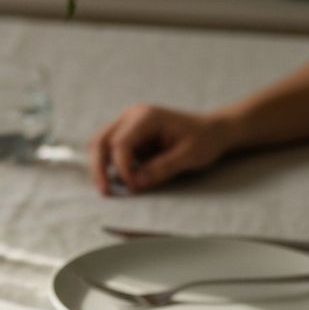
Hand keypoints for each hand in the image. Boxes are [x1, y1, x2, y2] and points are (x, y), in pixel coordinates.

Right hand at [87, 104, 233, 194]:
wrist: (211, 131)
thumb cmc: (204, 140)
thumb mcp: (189, 156)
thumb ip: (162, 168)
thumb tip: (135, 184)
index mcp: (147, 117)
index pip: (120, 144)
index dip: (122, 168)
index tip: (133, 187)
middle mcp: (131, 116)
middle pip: (100, 142)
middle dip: (99, 169)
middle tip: (105, 193)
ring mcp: (126, 124)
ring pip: (97, 145)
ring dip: (99, 168)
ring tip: (109, 189)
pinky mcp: (125, 136)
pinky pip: (105, 151)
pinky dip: (106, 167)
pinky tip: (116, 181)